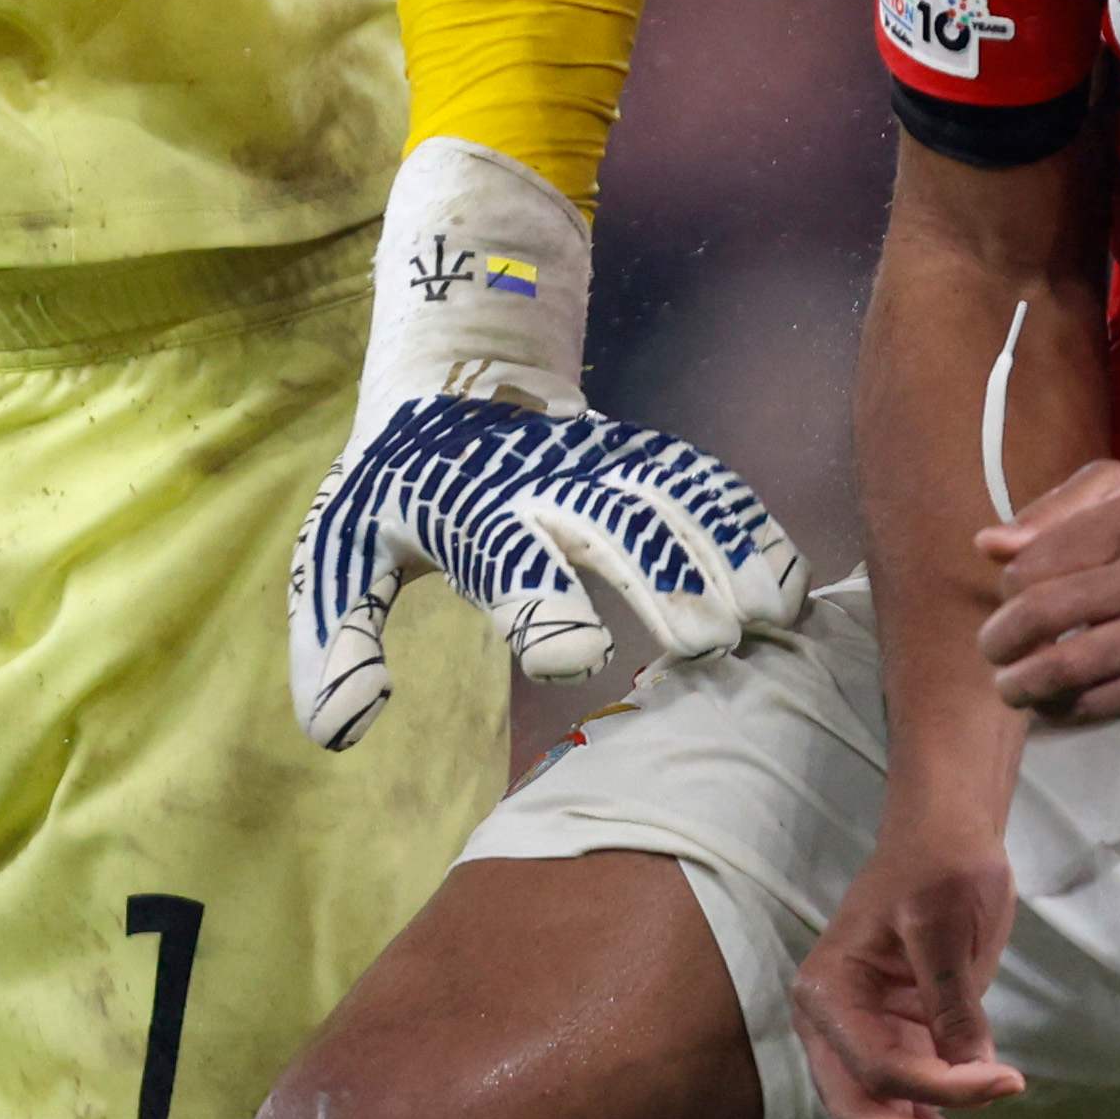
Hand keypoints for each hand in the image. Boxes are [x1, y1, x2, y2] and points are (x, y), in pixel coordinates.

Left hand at [287, 392, 808, 743]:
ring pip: (669, 497)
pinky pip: (699, 481)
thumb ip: (332, 643)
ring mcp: (597, 460)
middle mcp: (540, 480)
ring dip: (720, 551)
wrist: (439, 389)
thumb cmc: (391, 496)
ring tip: (765, 620)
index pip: (503, 553)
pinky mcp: (637, 455)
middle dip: (658, 574)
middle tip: (705, 644)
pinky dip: (746, 523)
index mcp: (462, 507)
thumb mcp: (334, 556)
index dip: (539, 600)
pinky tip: (788, 588)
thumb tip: (341, 729)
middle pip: (609, 521)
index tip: (575, 657)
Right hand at [790, 822, 1028, 1118]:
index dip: (940, 1089)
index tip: (1009, 1080)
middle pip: (863, 1111)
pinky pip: (911, 1110)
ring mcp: (864, 1042)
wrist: (948, 838)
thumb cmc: (941, 867)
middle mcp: (833, 1026)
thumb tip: (970, 1075)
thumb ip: (951, 1003)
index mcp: (828, 991)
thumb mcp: (945, 926)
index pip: (875, 1066)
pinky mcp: (900, 1049)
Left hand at [977, 458, 1119, 724]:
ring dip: (1021, 683)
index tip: (1007, 601)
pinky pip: (1102, 703)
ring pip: (1069, 666)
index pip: (1037, 559)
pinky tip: (1052, 702)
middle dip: (1000, 639)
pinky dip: (1063, 707)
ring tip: (1009, 685)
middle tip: (992, 649)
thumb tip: (988, 545)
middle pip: (1045, 612)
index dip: (1007, 587)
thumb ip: (1053, 513)